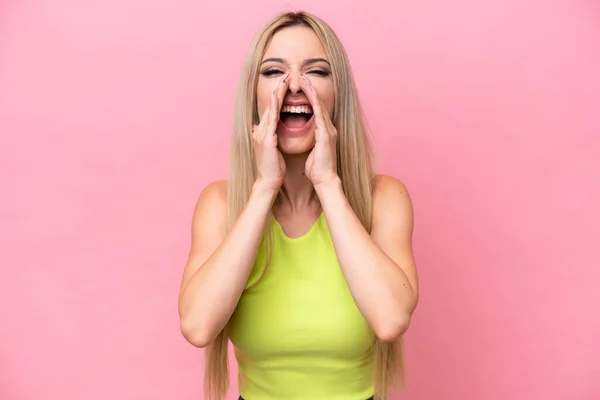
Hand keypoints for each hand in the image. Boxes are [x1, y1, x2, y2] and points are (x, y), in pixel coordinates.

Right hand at [252, 74, 289, 192]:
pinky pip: (271, 120)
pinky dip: (274, 108)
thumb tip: (266, 131)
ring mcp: (262, 134)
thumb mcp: (271, 150)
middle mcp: (261, 130)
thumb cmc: (273, 168)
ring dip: (277, 94)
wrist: (268, 182)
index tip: (286, 85)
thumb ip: (270, 138)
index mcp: (264, 132)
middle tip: (286, 76)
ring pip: (270, 109)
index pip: (272, 110)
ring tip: (283, 81)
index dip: (278, 97)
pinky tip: (278, 98)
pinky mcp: (266, 140)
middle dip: (278, 90)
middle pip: (270, 106)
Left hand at [299, 75, 338, 186]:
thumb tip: (303, 137)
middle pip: (319, 103)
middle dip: (310, 89)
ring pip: (319, 105)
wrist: (324, 180)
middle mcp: (328, 128)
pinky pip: (319, 114)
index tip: (300, 86)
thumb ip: (309, 140)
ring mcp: (328, 130)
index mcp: (323, 131)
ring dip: (311, 91)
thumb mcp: (311, 150)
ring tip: (303, 79)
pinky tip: (309, 94)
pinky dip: (314, 103)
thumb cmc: (317, 168)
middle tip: (301, 76)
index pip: (315, 109)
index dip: (309, 96)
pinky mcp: (326, 134)